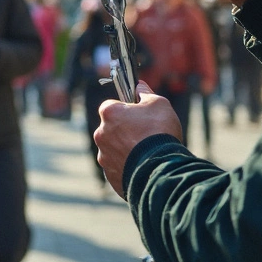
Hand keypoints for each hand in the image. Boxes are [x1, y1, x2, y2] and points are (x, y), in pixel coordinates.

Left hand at [94, 82, 182, 197]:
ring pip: (114, 149)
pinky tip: (143, 167)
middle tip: (145, 135)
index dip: (126, 109)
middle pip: (111, 129)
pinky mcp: (110, 176)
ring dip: (126, 150)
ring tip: (146, 153)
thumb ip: (146, 93)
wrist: (161, 170)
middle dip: (125, 131)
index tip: (138, 114)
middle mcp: (100, 134)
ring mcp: (104, 157)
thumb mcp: (159, 104)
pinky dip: (128, 167)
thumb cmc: (159, 132)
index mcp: (109, 114)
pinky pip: (118, 167)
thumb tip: (140, 86)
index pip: (111, 106)